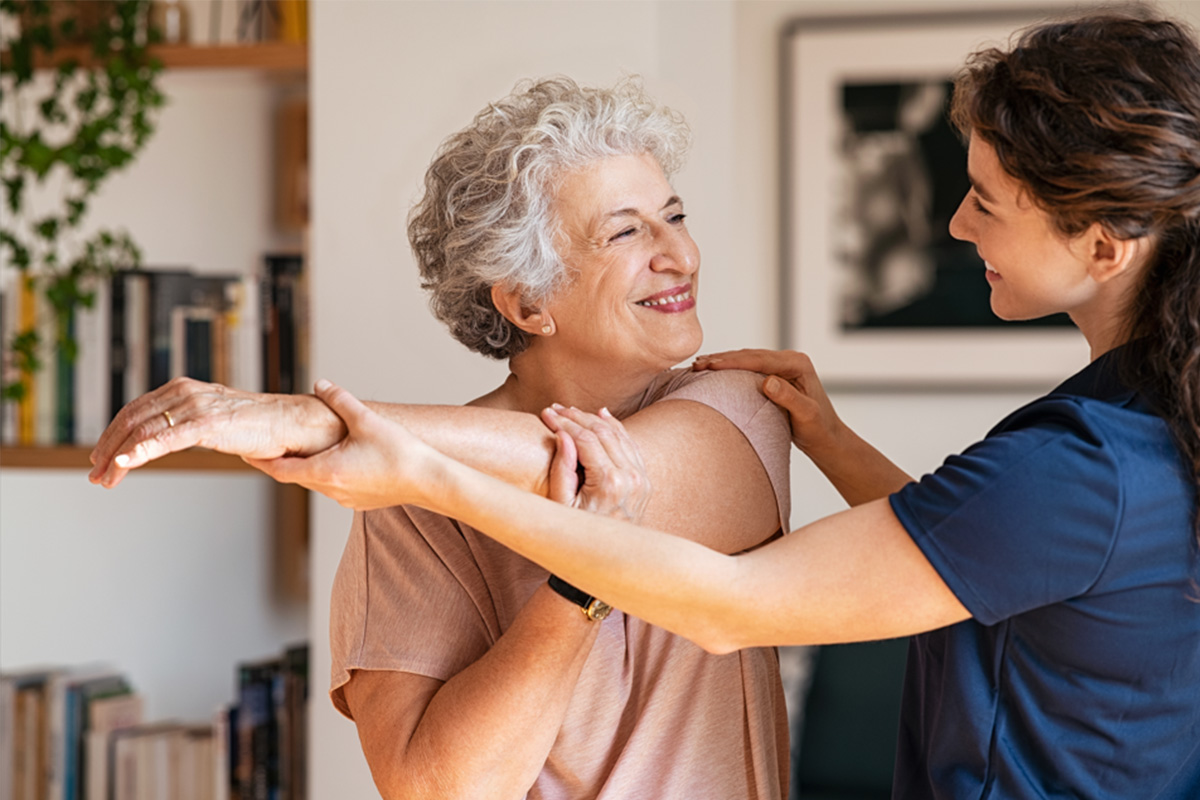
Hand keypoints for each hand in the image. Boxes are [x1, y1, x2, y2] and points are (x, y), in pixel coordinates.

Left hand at [88, 377, 346, 487]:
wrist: (292, 423)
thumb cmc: (260, 426)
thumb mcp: (214, 420)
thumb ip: (190, 424)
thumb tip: (168, 441)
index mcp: (183, 388)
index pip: (135, 410)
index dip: (113, 435)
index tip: (102, 458)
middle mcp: (185, 392)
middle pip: (132, 420)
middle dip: (108, 449)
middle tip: (96, 475)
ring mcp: (196, 406)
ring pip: (142, 431)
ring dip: (118, 458)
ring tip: (106, 479)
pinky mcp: (208, 423)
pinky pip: (166, 439)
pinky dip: (140, 451)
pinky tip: (124, 464)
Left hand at [247, 379, 435, 510]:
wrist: (430, 481)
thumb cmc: (400, 454)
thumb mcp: (366, 419)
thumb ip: (339, 400)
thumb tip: (321, 384)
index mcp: (325, 470)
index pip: (279, 469)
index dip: (260, 461)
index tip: (246, 454)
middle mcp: (331, 489)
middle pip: (297, 476)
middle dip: (284, 461)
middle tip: (272, 447)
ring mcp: (346, 499)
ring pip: (317, 482)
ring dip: (309, 467)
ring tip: (308, 450)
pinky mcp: (361, 502)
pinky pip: (336, 487)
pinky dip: (330, 473)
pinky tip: (342, 460)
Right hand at [541, 405, 650, 523]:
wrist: (608, 559)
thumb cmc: (578, 534)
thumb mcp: (561, 506)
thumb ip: (562, 470)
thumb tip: (563, 435)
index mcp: (609, 483)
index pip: (585, 439)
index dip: (564, 423)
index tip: (546, 414)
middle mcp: (630, 477)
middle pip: (602, 432)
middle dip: (576, 417)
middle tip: (555, 408)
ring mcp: (641, 478)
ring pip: (618, 435)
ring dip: (594, 419)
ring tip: (571, 411)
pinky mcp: (644, 480)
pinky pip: (630, 445)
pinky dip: (616, 428)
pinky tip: (602, 415)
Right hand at [692, 348, 844, 457]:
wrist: (827, 438)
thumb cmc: (819, 429)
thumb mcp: (807, 416)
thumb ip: (789, 398)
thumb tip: (767, 381)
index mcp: (798, 364)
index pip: (759, 359)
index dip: (732, 362)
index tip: (710, 365)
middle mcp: (790, 360)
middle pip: (750, 355)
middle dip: (722, 359)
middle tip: (697, 364)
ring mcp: (783, 367)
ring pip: (747, 359)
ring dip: (723, 362)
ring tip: (699, 365)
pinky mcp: (776, 375)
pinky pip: (749, 368)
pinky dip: (731, 369)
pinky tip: (714, 372)